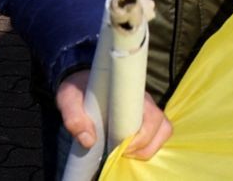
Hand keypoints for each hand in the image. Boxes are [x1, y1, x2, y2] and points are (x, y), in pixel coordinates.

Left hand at [57, 72, 171, 159]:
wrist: (82, 81)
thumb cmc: (78, 90)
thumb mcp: (69, 100)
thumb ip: (74, 118)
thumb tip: (88, 141)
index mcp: (132, 95)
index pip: (153, 116)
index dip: (143, 136)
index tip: (122, 145)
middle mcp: (145, 102)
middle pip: (162, 126)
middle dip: (143, 145)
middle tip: (120, 151)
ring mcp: (147, 110)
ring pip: (164, 130)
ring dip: (147, 147)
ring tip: (125, 152)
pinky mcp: (145, 118)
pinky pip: (158, 134)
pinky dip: (147, 146)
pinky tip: (128, 149)